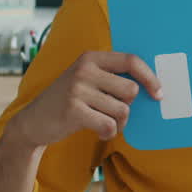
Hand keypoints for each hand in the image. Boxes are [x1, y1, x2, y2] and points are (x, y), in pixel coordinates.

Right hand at [10, 51, 162, 146]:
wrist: (33, 122)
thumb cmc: (69, 101)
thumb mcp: (86, 80)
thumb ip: (111, 78)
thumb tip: (152, 86)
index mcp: (91, 58)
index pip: (131, 61)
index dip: (150, 77)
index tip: (159, 94)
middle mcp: (84, 69)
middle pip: (131, 90)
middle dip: (128, 107)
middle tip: (114, 114)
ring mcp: (77, 89)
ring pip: (122, 110)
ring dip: (119, 123)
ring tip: (104, 123)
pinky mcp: (73, 110)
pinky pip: (109, 125)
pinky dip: (109, 133)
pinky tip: (99, 132)